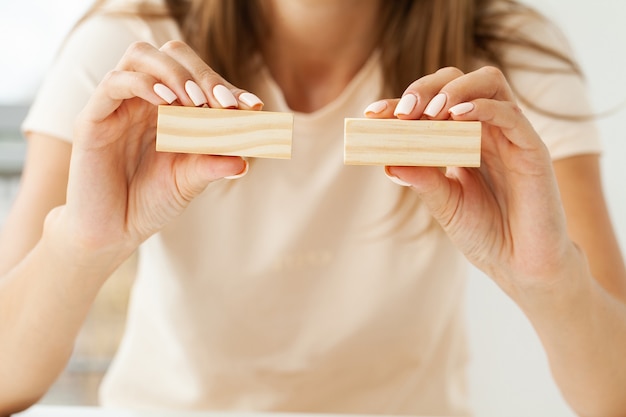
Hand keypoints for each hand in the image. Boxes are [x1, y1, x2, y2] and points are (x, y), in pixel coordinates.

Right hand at [47, 41, 262, 267]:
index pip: (199, 77)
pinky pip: (115, 82)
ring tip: (195, 102)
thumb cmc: (150, 202)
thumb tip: (245, 161)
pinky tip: (166, 104)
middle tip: (222, 103)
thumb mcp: (188, 182)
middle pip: (172, 54)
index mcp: (170, 108)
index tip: (253, 107)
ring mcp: (118, 104)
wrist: (111, 231)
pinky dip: (143, 85)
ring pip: (141, 55)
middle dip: (202, 73)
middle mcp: (144, 98)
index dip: (227, 86)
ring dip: (174, 73)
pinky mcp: (93, 118)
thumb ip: (212, 165)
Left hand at [366, 67, 579, 294]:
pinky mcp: (533, 149)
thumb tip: (387, 161)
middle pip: (459, 81)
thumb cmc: (486, 234)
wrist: (522, 266)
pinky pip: (510, 114)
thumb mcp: (445, 205)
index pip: (432, 105)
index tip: (372, 114)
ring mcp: (511, 136)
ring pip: (488, 83)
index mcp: (464, 140)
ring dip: (454, 90)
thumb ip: (422, 181)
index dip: (401, 103)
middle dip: (426, 88)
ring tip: (429, 112)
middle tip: (402, 112)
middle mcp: (487, 130)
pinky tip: (456, 117)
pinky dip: (482, 107)